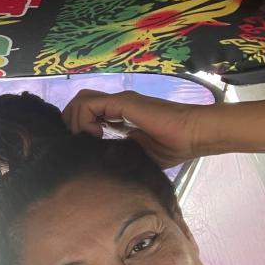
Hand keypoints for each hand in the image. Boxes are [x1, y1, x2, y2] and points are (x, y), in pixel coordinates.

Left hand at [62, 89, 204, 168]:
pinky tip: (97, 135)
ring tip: (90, 139)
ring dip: (76, 121)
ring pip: (80, 100)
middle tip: (81, 144)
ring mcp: (119, 101)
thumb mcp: (136, 155)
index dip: (78, 130)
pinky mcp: (122, 102)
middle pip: (78, 104)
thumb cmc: (172, 147)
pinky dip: (84, 120)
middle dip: (72, 124)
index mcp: (119, 116)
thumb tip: (96, 164)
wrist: (193, 135)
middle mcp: (116, 105)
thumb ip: (117, 152)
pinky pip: (88, 104)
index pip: (86, 113)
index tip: (85, 148)